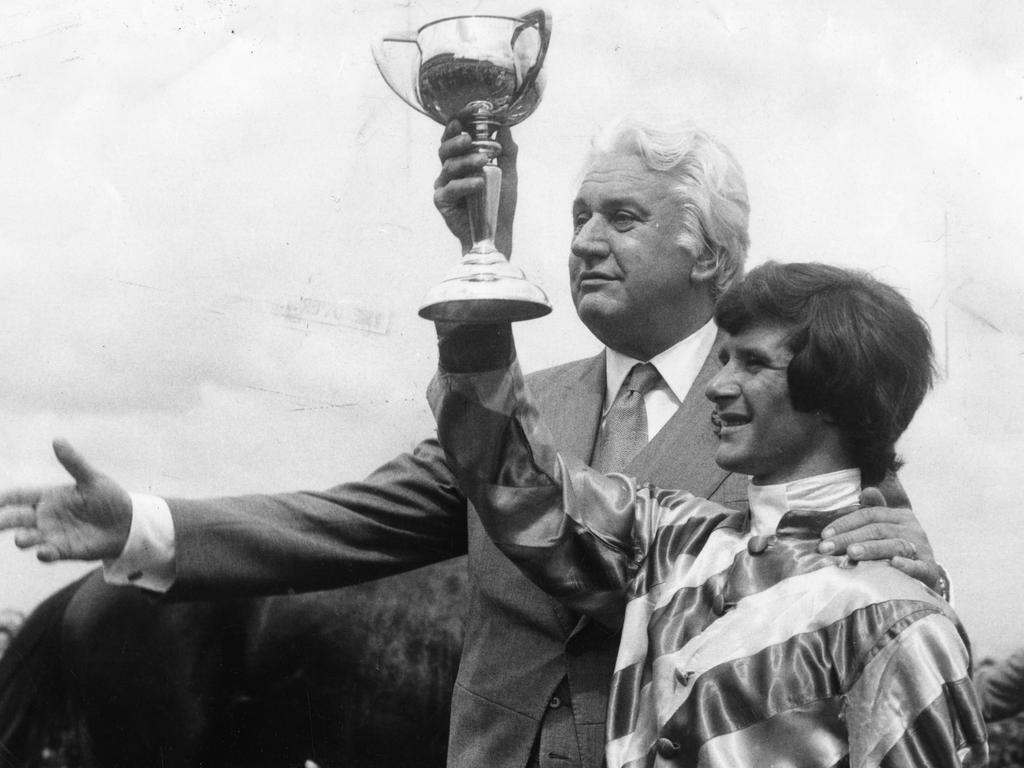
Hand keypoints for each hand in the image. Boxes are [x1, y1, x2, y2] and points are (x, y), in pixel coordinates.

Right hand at [0, 439, 132, 562]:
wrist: (128, 523)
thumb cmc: (108, 498)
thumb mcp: (92, 479)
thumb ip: (73, 462)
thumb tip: (57, 439)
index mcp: (48, 496)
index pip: (18, 496)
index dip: (3, 498)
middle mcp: (45, 516)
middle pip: (15, 518)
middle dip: (1, 520)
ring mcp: (52, 534)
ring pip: (28, 537)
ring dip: (23, 539)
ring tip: (21, 539)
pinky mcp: (64, 550)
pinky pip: (49, 554)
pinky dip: (44, 553)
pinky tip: (44, 552)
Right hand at [433, 119, 517, 256]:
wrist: (497, 232)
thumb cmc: (499, 203)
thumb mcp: (507, 172)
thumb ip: (505, 149)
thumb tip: (505, 124)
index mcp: (462, 158)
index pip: (456, 134)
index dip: (460, 121)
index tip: (470, 111)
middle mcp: (450, 169)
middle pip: (445, 147)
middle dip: (455, 139)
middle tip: (469, 137)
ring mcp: (444, 185)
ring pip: (448, 166)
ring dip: (466, 161)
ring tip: (483, 160)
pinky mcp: (442, 201)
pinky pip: (450, 189)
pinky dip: (465, 185)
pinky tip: (478, 184)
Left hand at [818, 487, 946, 595]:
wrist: (926, 575)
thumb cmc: (897, 548)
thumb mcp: (886, 528)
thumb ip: (874, 511)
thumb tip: (867, 491)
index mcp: (900, 517)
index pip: (869, 515)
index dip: (845, 523)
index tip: (824, 535)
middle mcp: (912, 530)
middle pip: (877, 530)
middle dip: (849, 538)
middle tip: (827, 548)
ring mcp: (922, 549)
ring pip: (895, 545)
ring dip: (872, 549)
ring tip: (851, 553)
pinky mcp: (929, 570)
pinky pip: (919, 566)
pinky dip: (907, 565)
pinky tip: (894, 564)